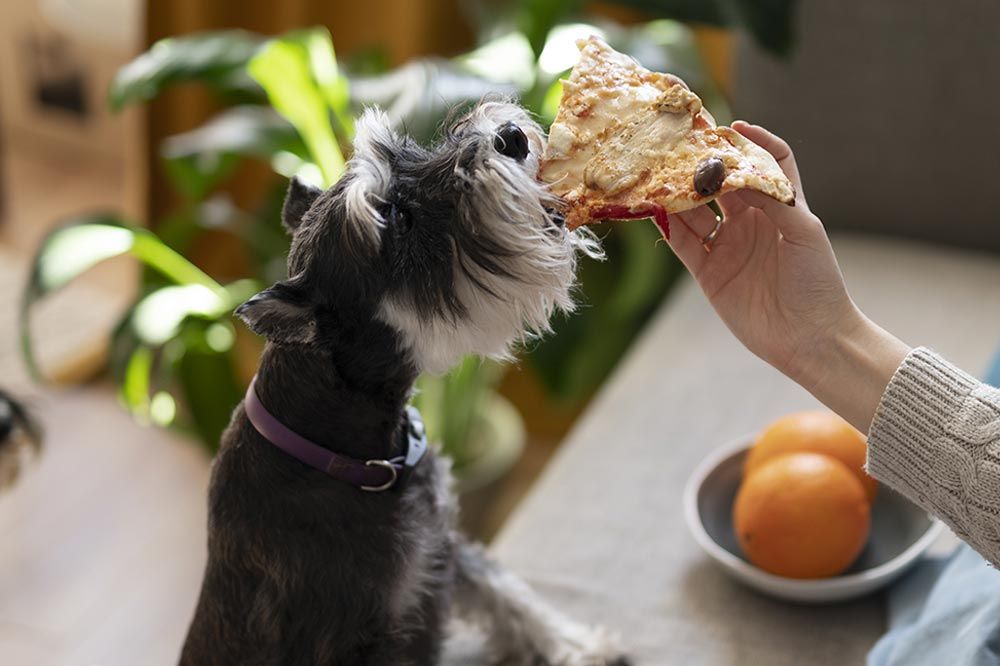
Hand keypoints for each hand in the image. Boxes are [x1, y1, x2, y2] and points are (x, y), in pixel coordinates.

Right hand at [663, 122, 909, 429]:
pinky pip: (682, 243)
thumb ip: (774, 200)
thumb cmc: (818, 281)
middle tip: (679, 143)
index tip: (732, 127)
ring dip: (678, 194)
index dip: (752, 141)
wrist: (810, 337)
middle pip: (721, 182)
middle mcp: (750, 221)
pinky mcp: (708, 272)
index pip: (765, 162)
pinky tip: (655, 211)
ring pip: (695, 211)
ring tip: (659, 174)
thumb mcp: (804, 233)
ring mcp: (726, 245)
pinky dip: (667, 228)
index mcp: (779, 205)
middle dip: (702, 163)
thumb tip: (738, 174)